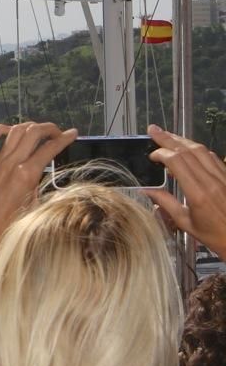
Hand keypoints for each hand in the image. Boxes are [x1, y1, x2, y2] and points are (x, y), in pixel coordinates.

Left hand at [0, 122, 75, 249]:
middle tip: (57, 131)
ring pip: (14, 131)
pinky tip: (9, 131)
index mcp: (27, 174)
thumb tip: (49, 177)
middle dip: (49, 128)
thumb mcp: (37, 206)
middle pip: (34, 133)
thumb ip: (43, 186)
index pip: (50, 148)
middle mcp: (12, 163)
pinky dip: (0, 130)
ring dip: (29, 126)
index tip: (72, 133)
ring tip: (38, 130)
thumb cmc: (9, 224)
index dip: (65, 138)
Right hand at [146, 124, 225, 256]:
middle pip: (188, 151)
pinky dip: (198, 150)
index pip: (177, 162)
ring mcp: (222, 177)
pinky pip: (213, 158)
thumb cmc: (215, 235)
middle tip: (153, 129)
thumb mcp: (186, 224)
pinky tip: (190, 149)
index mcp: (198, 193)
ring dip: (183, 140)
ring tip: (169, 136)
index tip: (152, 156)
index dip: (161, 153)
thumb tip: (146, 191)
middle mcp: (211, 181)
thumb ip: (166, 203)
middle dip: (168, 138)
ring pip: (201, 151)